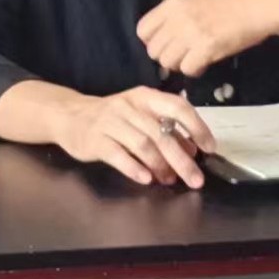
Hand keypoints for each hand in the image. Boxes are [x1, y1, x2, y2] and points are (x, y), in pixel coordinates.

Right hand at [51, 86, 215, 188]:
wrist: (70, 115)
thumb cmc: (112, 118)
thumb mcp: (140, 116)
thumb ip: (165, 129)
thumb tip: (192, 150)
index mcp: (145, 97)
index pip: (177, 107)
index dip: (196, 127)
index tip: (208, 148)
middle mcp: (128, 107)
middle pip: (161, 134)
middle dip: (182, 159)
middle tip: (195, 178)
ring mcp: (110, 122)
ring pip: (142, 145)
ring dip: (160, 166)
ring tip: (169, 180)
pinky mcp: (95, 139)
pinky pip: (118, 155)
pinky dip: (134, 168)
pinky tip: (145, 178)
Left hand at [136, 0, 278, 77]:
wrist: (259, 6)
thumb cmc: (230, 4)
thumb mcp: (194, 0)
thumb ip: (175, 16)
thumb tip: (162, 37)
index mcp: (172, 3)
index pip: (142, 30)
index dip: (152, 42)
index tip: (166, 45)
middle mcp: (178, 17)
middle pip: (153, 50)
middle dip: (166, 57)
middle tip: (183, 55)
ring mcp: (191, 32)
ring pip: (167, 62)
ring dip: (180, 65)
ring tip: (194, 58)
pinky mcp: (207, 47)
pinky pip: (187, 69)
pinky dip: (194, 70)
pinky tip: (204, 63)